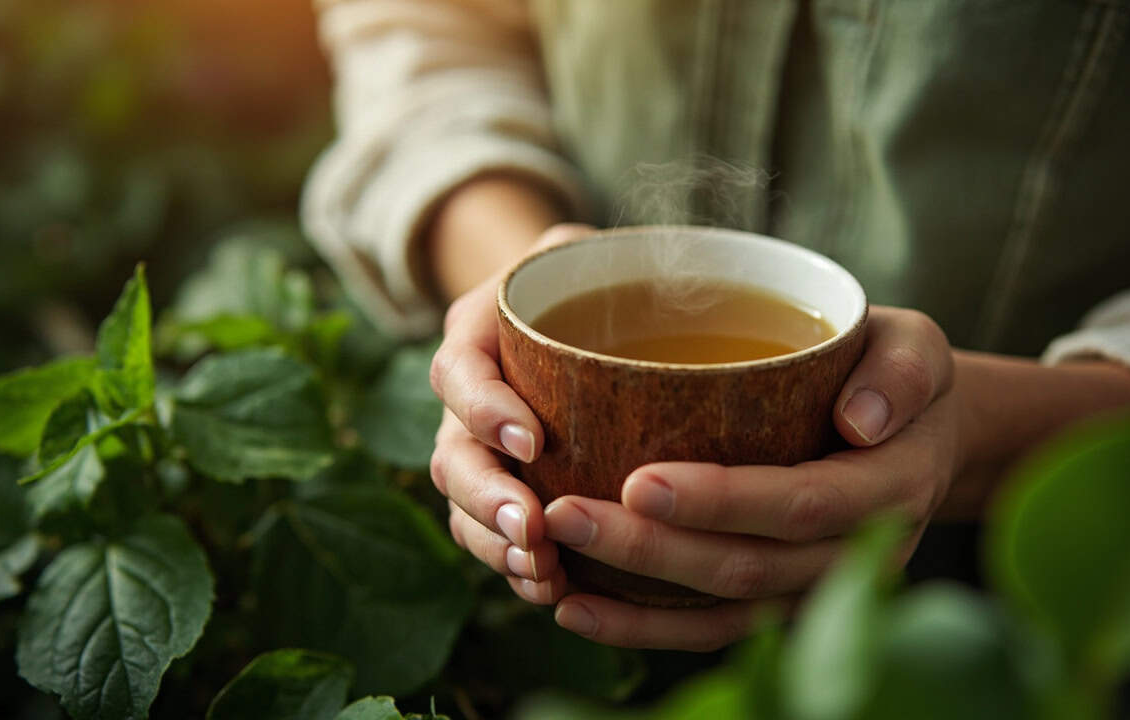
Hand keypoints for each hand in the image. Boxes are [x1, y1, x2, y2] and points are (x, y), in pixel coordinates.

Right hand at [429, 223, 592, 604]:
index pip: (460, 371)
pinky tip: (552, 588)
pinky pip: (491, 536)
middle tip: (532, 529)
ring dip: (497, 545)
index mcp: (478, 333)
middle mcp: (469, 398)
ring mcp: (480, 450)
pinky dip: (514, 566)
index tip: (531, 440)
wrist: (565, 305)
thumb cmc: (585, 274)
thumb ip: (608, 258)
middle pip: (452, 455)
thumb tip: (677, 277)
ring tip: (540, 572)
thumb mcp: (585, 248)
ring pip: (464, 507)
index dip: (485, 409)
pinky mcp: (506, 489)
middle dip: (488, 499)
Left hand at [546, 307, 959, 649]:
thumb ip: (900, 371)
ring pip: (721, 610)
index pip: (800, 502)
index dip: (721, 500)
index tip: (638, 481)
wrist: (921, 438)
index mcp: (888, 487)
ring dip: (633, 597)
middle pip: (746, 566)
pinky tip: (578, 609)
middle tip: (564, 513)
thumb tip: (860, 418)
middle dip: (649, 548)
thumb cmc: (898, 377)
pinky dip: (644, 628)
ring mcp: (817, 588)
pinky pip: (713, 629)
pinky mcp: (784, 603)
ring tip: (554, 565)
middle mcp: (856, 553)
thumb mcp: (916, 348)